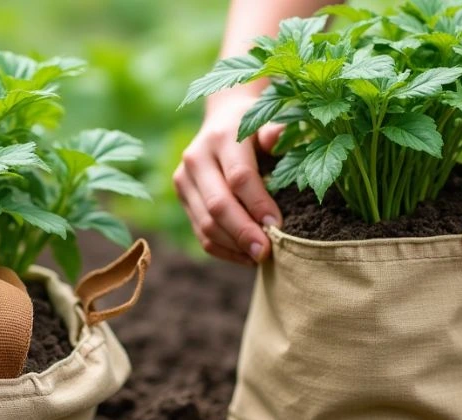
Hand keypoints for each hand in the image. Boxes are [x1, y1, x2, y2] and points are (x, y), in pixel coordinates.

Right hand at [174, 93, 284, 264]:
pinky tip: (245, 256)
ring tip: (260, 257)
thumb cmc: (254, 126)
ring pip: (206, 224)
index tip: (278, 225)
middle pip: (218, 205)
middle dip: (243, 232)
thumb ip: (276, 132)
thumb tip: (278, 139)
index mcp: (221, 137)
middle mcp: (196, 159)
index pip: (239, 177)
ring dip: (234, 246)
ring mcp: (184, 180)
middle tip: (266, 252)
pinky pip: (201, 234)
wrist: (222, 120)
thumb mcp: (268, 121)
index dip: (258, 204)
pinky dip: (224, 250)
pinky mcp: (182, 198)